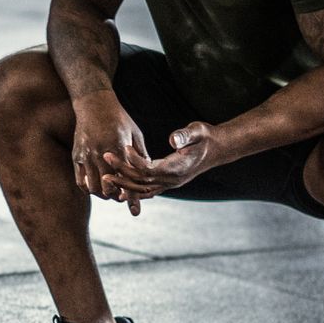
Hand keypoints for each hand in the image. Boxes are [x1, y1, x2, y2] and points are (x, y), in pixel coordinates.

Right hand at [70, 94, 148, 207]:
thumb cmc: (119, 118)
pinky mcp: (76, 156)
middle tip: (122, 198)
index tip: (135, 213)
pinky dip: (89, 189)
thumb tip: (149, 173)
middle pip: (109, 188)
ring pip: (94, 188)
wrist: (94, 103)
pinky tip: (96, 187)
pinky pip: (81, 181)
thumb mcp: (135, 134)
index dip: (131, 198)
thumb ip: (141, 155)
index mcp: (119, 148)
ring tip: (110, 194)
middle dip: (117, 198)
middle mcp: (101, 154)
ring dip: (103, 195)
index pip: (127, 180)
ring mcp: (87, 155)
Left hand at [103, 122, 221, 214]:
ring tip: (105, 176)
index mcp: (176, 169)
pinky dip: (134, 191)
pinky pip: (148, 191)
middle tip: (105, 158)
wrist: (218, 149)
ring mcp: (171, 184)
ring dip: (124, 183)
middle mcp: (172, 180)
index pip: (149, 169)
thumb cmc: (206, 137)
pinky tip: (121, 191)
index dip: (134, 160)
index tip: (123, 147)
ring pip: (143, 189)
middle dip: (122, 171)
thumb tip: (173, 140)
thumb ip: (185, 136)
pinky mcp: (169, 182)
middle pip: (141, 181)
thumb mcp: (197, 131)